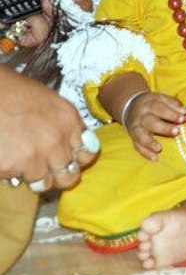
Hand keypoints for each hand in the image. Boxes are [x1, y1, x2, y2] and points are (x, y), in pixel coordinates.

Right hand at [0, 67, 92, 190]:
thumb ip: (62, 125)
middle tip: (46, 172)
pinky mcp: (9, 167)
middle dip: (58, 177)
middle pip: (69, 177)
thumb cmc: (12, 91)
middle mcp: (56, 142)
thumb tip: (66, 145)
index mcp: (69, 122)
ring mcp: (33, 157)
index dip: (77, 159)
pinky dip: (8, 172)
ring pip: (42, 183)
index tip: (69, 160)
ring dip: (31, 176)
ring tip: (19, 160)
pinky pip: (13, 180)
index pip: (88, 153)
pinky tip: (3, 154)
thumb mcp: (49, 102)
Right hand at [124, 92, 183, 160]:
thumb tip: (184, 111)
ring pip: (141, 136)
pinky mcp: (133, 138)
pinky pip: (137, 146)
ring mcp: (136, 128)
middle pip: (151, 122)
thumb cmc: (152, 104)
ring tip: (159, 148)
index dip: (171, 113)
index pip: (159, 108)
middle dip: (163, 128)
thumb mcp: (161, 98)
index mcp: (149, 104)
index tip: (182, 118)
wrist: (130, 107)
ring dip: (150, 143)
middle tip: (176, 131)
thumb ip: (173, 103)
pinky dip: (145, 153)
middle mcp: (141, 117)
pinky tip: (155, 158)